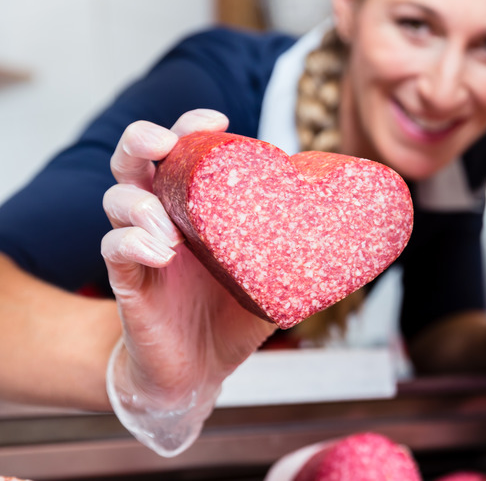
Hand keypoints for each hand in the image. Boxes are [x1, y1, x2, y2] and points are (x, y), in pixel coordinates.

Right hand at [101, 110, 276, 455]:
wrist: (203, 369)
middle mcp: (163, 216)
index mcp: (198, 205)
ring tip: (170, 228)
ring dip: (140, 202)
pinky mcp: (127, 281)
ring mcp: (141, 246)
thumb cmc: (235, 313)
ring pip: (118, 200)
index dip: (192, 127)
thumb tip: (366, 228)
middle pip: (135, 160)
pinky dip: (133, 244)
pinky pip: (114, 250)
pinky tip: (162, 255)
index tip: (217, 121)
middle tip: (164, 144)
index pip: (183, 151)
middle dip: (144, 141)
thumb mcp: (278, 274)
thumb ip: (305, 248)